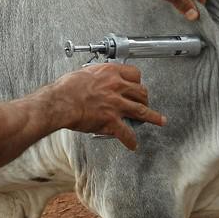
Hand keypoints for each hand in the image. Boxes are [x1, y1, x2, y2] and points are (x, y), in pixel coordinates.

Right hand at [50, 63, 165, 149]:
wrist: (59, 102)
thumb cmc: (66, 88)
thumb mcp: (83, 74)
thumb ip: (95, 77)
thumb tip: (95, 80)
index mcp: (110, 73)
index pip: (134, 74)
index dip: (138, 81)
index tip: (137, 85)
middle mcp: (117, 87)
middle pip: (141, 92)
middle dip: (145, 98)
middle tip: (145, 103)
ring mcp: (116, 105)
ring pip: (141, 111)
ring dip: (152, 117)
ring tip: (159, 120)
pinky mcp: (111, 121)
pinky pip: (126, 133)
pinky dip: (131, 140)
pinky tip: (133, 144)